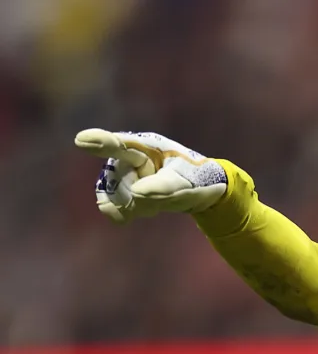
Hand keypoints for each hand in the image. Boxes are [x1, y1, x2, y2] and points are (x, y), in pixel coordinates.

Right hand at [74, 129, 227, 222]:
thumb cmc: (196, 179)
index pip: (120, 144)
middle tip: (165, 195)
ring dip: (136, 206)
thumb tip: (136, 193)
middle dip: (138, 195)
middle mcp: (127, 157)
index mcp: (146, 146)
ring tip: (158, 201)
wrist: (199, 191)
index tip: (82, 140)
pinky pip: (110, 207)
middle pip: (116, 181)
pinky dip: (126, 213)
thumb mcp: (186, 183)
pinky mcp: (118, 191)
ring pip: (112, 197)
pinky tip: (145, 209)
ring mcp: (120, 173)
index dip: (100, 142)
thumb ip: (163, 187)